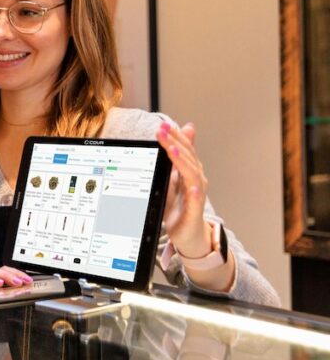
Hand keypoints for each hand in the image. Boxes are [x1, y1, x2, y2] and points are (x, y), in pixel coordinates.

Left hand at [156, 122, 211, 257]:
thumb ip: (173, 161)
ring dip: (182, 162)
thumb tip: (176, 138)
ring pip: (192, 175)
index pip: (184, 150)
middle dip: (175, 143)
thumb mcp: (172, 181)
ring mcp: (197, 195)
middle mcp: (196, 181)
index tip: (163, 125)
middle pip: (187, 158)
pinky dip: (194, 194)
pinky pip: (196, 202)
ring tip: (172, 151)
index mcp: (189, 172)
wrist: (188, 234)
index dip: (175, 137)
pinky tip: (191, 188)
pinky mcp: (195, 212)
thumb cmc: (180, 207)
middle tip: (162, 131)